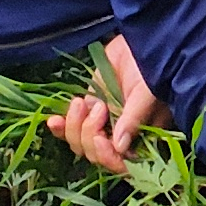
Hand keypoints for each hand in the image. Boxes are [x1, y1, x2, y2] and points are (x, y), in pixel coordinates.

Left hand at [51, 34, 164, 173]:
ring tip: (83, 102)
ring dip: (74, 127)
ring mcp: (103, 124)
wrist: (139, 42)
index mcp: (143, 138)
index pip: (122, 164)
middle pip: (96, 155)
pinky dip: (60, 127)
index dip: (107, 157)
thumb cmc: (152, 68)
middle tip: (98, 108)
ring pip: (79, 143)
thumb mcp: (147, 94)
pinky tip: (53, 121)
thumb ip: (134, 120)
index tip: (100, 139)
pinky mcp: (88, 110)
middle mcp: (122, 136)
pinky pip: (70, 127)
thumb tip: (120, 147)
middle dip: (89, 135)